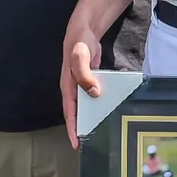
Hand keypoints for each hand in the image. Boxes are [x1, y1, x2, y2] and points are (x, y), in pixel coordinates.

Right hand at [61, 20, 102, 149]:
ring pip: (87, 106)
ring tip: (101, 132)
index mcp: (68, 87)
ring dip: (92, 117)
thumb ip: (85, 75)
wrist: (83, 31)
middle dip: (82, 129)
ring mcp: (82, 85)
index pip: (69, 112)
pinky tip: (108, 110)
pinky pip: (94, 96)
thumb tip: (94, 93)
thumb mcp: (79, 57)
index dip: (72, 129)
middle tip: (91, 144)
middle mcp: (74, 89)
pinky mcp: (90, 81)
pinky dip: (100, 104)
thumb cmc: (78, 44)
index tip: (76, 144)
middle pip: (77, 113)